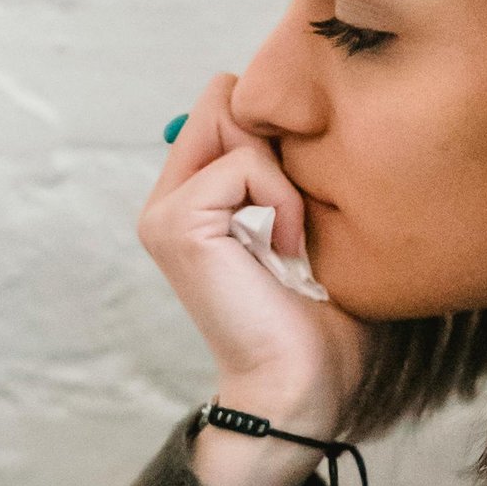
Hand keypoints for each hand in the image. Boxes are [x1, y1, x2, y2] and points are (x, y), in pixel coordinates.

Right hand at [140, 76, 370, 433]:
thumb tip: (305, 112)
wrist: (300, 387)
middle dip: (277, 142)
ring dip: (283, 176)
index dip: (278, 130)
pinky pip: (243, 164)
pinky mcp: (177, 222)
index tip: (306, 194)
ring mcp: (165, 210)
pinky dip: (281, 200)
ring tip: (295, 238)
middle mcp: (170, 198)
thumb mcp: (311, 221)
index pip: (228, 104)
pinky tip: (288, 250)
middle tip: (298, 215)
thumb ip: (292, 166)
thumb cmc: (321, 319)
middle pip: (225, 99)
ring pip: (233, 119)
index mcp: (194, 197)